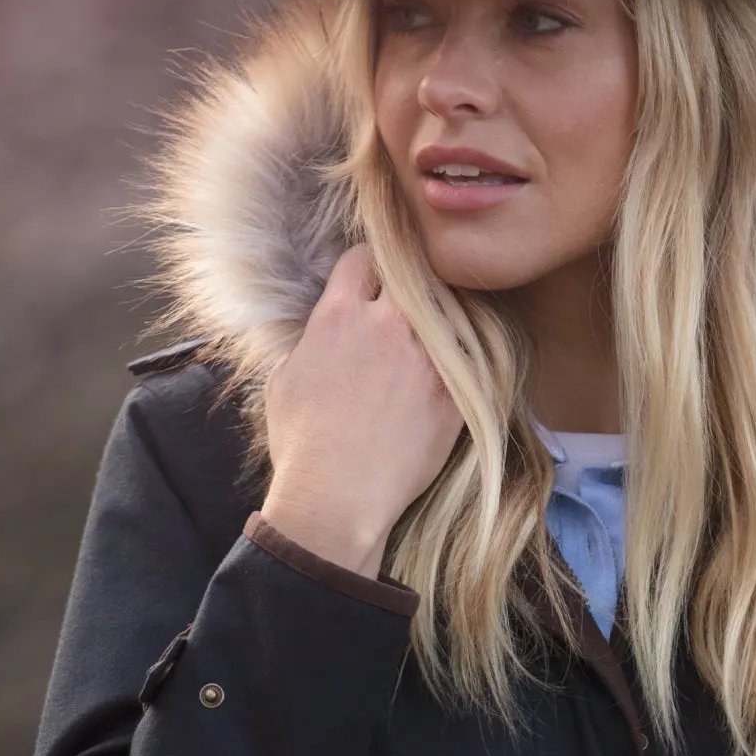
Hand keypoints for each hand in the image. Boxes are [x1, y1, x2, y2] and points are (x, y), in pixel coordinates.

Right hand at [259, 245, 465, 577]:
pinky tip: (455, 370)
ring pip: (448, 311)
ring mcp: (426, 358)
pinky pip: (470, 357)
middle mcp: (387, 326)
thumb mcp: (285, 378)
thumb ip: (312, 340)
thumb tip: (324, 331)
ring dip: (441, 319)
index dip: (368, 268)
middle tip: (410, 306)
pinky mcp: (454, 393)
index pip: (363, 258)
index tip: (373, 283)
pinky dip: (463, 359)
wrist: (338, 497)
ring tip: (434, 337)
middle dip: (410, 284)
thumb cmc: (302, 445)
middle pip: (413, 275)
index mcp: (339, 316)